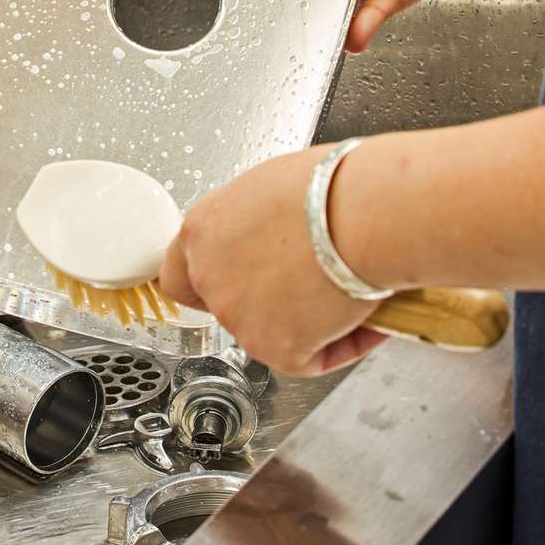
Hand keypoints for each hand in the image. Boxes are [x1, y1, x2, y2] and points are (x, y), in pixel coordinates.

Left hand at [158, 145, 388, 376]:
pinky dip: (341, 342)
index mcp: (204, 230)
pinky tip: (363, 316)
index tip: (238, 280)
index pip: (181, 274)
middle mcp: (210, 276)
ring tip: (348, 292)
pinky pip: (310, 357)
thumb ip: (256, 223)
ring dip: (305, 321)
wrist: (364, 213)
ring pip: (271, 333)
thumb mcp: (274, 189)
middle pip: (228, 305)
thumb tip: (280, 239)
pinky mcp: (276, 350)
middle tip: (307, 285)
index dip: (214, 280)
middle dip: (264, 301)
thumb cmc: (332, 187)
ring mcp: (239, 317)